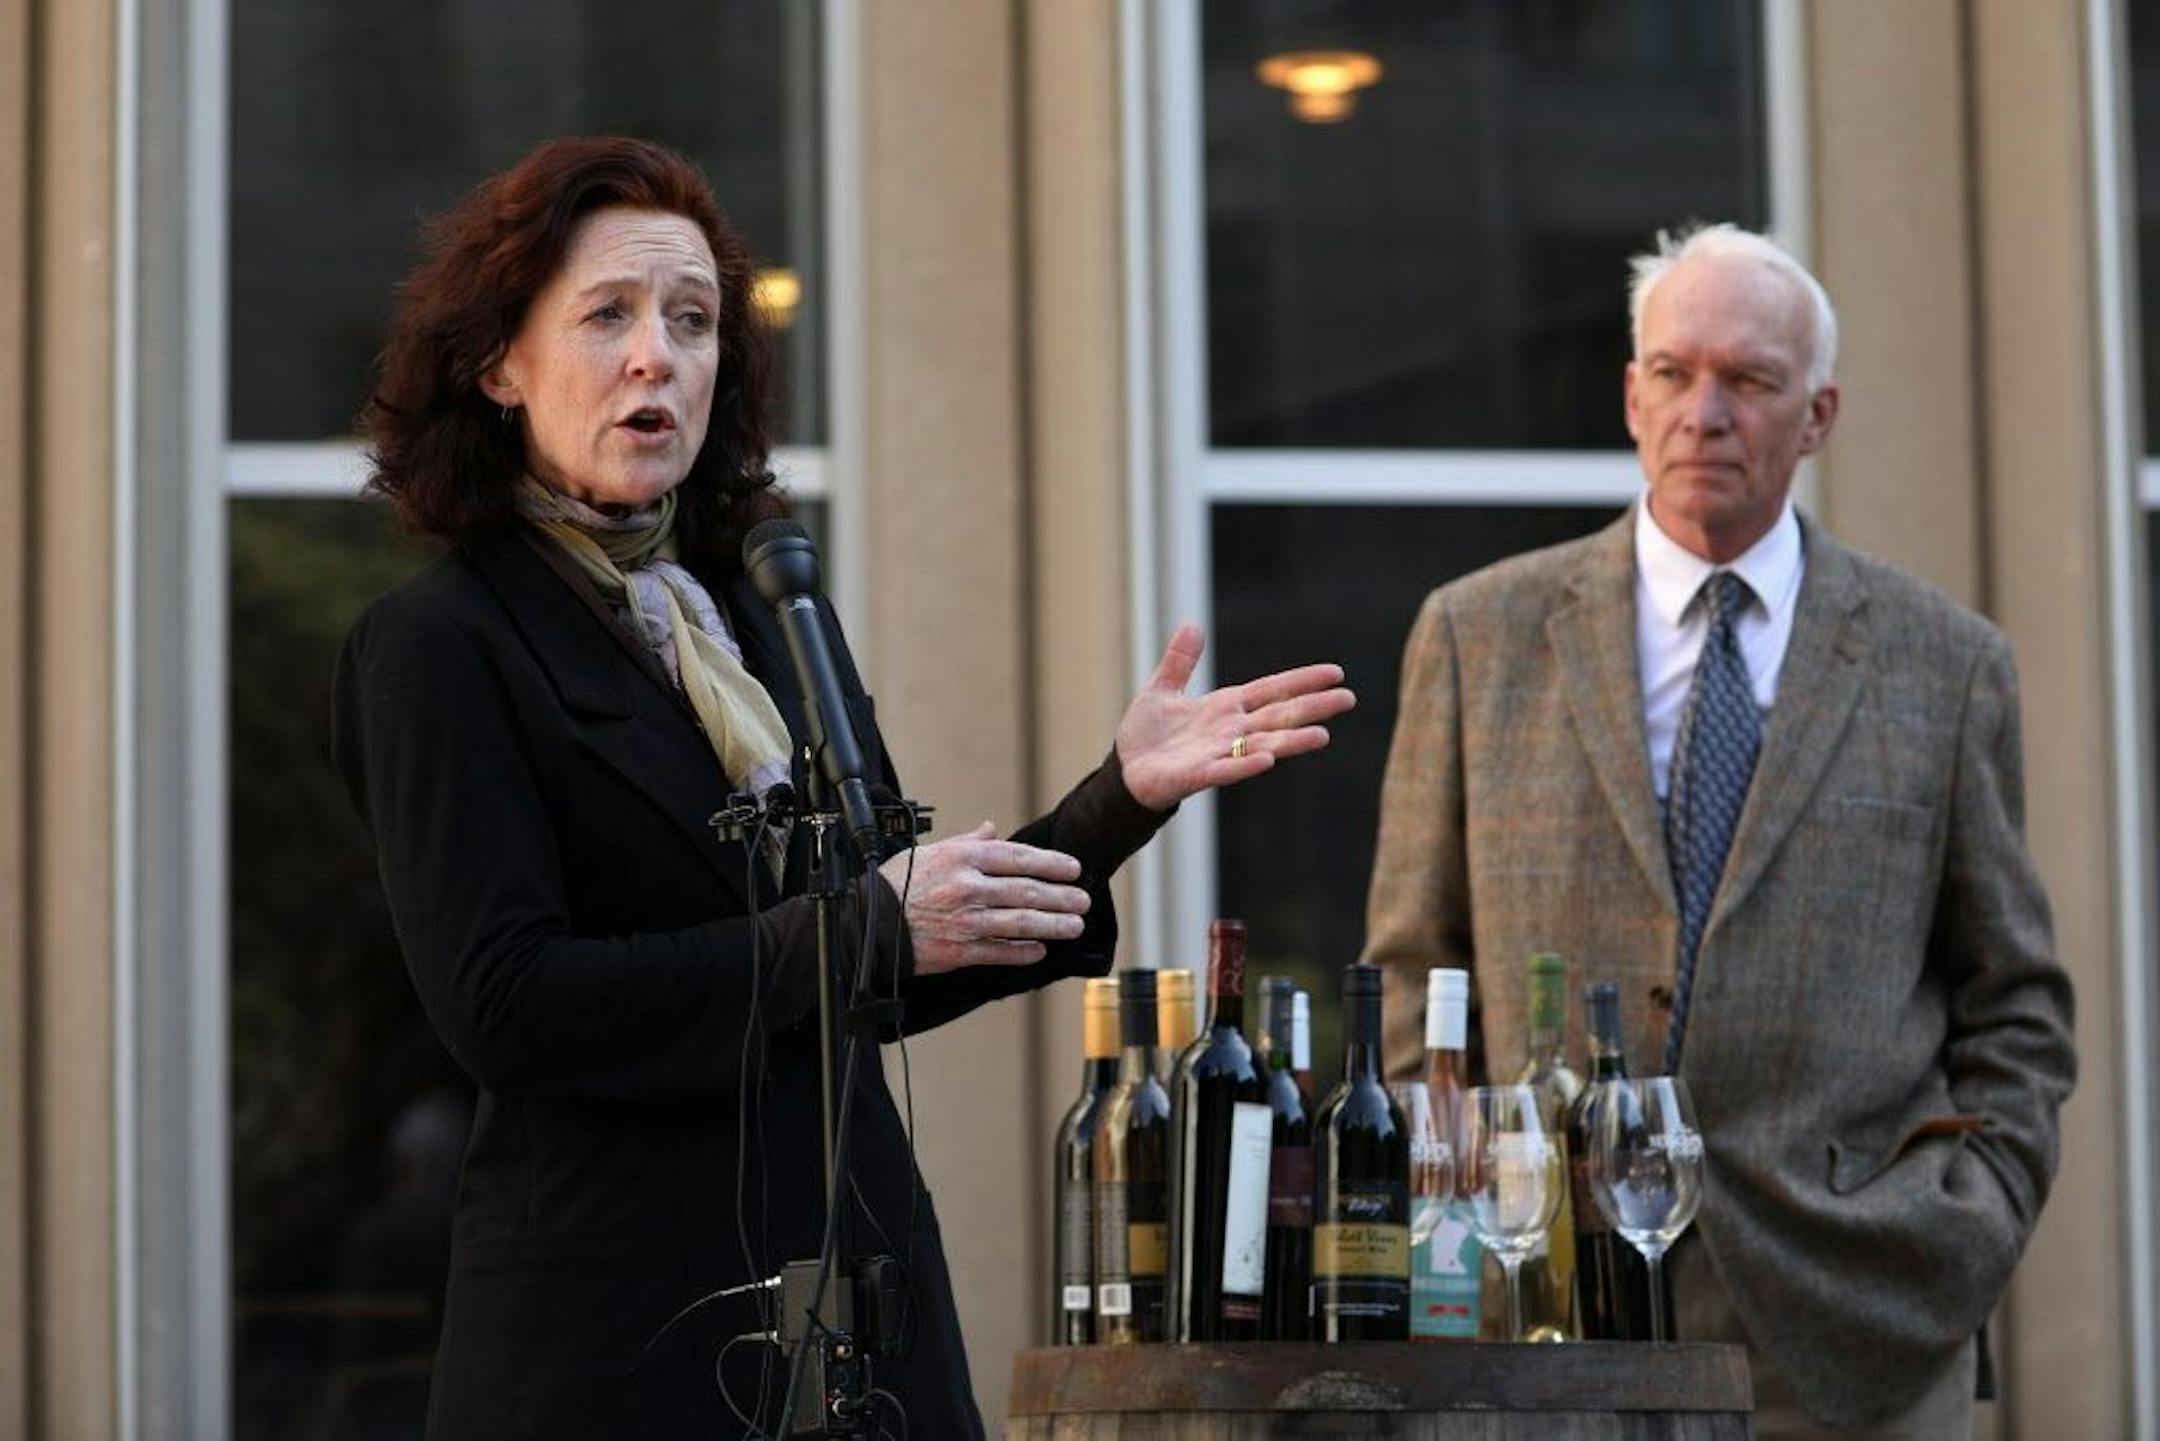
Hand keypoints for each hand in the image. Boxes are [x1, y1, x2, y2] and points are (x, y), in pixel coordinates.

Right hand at [878, 822, 1091, 975]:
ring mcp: (965, 922)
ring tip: (1074, 926)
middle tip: (1083, 900)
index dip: (1051, 864)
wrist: (865, 923)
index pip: (1018, 858)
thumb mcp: (929, 851)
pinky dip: (1023, 952)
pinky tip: (1040, 950)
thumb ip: (966, 842)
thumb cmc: (895, 884)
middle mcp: (967, 888)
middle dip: (1061, 897)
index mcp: (962, 859)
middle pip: (1027, 892)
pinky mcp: (959, 951)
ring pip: (1020, 924)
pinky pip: (1000, 952)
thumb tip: (991, 829)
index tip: (1073, 869)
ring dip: (1053, 925)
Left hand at [1115, 623, 1354, 810]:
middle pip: (1279, 716)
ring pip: (1263, 744)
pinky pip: (1226, 769)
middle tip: (1349, 699)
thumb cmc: (1147, 734)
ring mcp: (1218, 753)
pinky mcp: (1197, 775)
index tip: (1335, 673)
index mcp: (1226, 707)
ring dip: (1291, 740)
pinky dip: (1245, 764)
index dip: (1302, 681)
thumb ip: (1180, 661)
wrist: (1126, 771)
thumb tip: (1194, 624)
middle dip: (1313, 708)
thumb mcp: (1161, 689)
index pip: (1272, 690)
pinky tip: (1268, 759)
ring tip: (1322, 735)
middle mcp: (1231, 731)